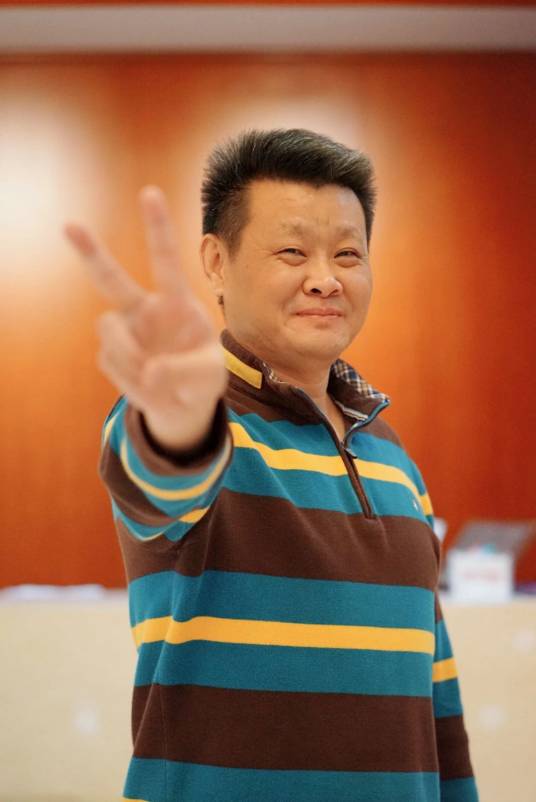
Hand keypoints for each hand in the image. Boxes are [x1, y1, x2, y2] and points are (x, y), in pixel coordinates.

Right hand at [63, 185, 226, 452]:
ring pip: (108, 329)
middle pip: (112, 279)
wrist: (183, 404)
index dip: (158, 228)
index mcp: (176, 303)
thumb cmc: (202, 379)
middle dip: (90, 253)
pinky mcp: (110, 357)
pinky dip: (131, 381)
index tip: (150, 193)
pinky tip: (146, 384)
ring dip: (129, 354)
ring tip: (151, 374)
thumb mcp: (210, 375)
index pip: (166, 260)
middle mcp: (145, 310)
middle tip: (69, 226)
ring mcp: (125, 332)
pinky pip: (112, 363)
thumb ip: (187, 370)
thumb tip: (149, 371)